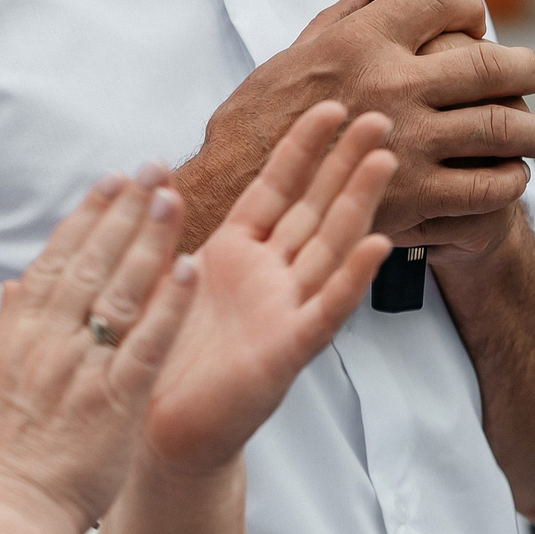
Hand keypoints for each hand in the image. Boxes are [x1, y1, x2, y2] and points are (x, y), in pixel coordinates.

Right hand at [0, 174, 199, 533]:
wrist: (0, 514)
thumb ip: (5, 332)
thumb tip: (13, 289)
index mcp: (16, 333)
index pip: (55, 258)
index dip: (86, 217)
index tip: (109, 184)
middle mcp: (48, 339)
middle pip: (91, 260)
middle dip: (123, 211)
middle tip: (151, 171)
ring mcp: (82, 367)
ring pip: (119, 289)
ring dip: (148, 240)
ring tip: (173, 198)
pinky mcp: (114, 399)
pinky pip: (148, 343)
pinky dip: (169, 304)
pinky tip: (189, 269)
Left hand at [140, 104, 396, 477]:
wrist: (157, 427)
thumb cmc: (160, 354)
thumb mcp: (156, 278)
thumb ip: (161, 229)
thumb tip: (151, 170)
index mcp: (235, 253)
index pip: (275, 188)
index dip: (301, 148)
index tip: (329, 106)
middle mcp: (268, 276)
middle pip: (314, 207)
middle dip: (344, 161)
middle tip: (380, 117)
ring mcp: (284, 311)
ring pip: (330, 247)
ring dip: (358, 204)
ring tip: (384, 160)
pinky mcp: (287, 351)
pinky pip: (326, 310)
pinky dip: (352, 279)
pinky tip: (379, 247)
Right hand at [178, 0, 534, 245]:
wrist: (236, 192)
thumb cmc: (255, 123)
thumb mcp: (290, 54)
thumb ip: (340, 20)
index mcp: (362, 41)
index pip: (442, 0)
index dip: (470, 5)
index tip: (476, 21)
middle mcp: (393, 86)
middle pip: (491, 64)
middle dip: (524, 68)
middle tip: (531, 74)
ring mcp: (410, 143)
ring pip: (501, 127)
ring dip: (530, 129)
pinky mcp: (415, 196)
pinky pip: (488, 185)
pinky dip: (509, 180)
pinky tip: (508, 176)